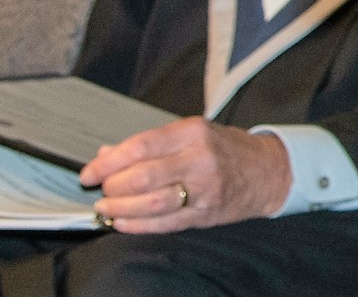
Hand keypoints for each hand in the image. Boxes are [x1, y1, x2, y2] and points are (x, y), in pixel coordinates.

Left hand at [79, 117, 290, 230]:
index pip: (140, 146)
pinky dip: (136, 225)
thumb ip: (150, 143)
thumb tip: (107, 153)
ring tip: (106, 209)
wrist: (268, 170)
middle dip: (112, 187)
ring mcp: (204, 188)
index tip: (89, 173)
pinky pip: (163, 223)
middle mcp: (199, 158)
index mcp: (193, 132)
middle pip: (142, 176)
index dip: (108, 162)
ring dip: (120, 209)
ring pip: (150, 202)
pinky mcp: (205, 213)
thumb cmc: (225, 149)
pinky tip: (122, 222)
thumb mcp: (192, 133)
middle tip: (100, 191)